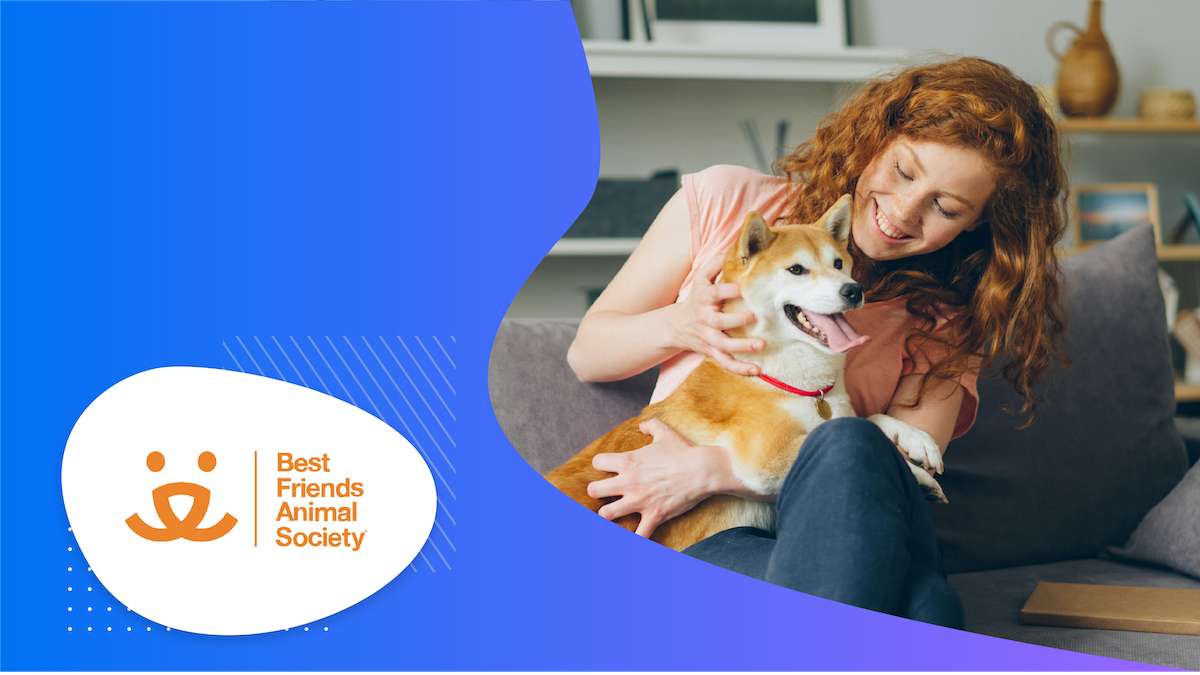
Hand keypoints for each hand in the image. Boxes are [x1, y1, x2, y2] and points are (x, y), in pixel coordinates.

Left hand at [587, 419, 722, 538]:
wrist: (703, 470)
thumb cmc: (683, 451)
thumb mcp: (665, 432)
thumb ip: (650, 425)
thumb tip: (642, 425)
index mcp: (628, 461)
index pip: (597, 462)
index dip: (601, 465)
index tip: (608, 468)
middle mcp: (628, 482)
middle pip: (594, 490)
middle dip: (597, 491)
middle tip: (606, 493)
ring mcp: (640, 501)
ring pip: (606, 514)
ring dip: (608, 514)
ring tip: (613, 513)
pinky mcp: (654, 515)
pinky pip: (638, 534)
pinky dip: (635, 537)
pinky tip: (633, 536)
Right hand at [668, 255, 762, 375]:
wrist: (675, 327)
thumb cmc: (695, 299)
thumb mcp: (701, 280)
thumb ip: (716, 264)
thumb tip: (734, 246)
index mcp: (704, 299)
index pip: (714, 293)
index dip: (727, 290)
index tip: (743, 288)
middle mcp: (705, 320)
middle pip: (719, 322)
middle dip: (736, 320)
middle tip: (755, 317)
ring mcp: (709, 338)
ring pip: (723, 346)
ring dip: (742, 348)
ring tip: (760, 346)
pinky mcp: (712, 352)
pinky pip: (726, 363)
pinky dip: (740, 369)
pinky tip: (757, 370)